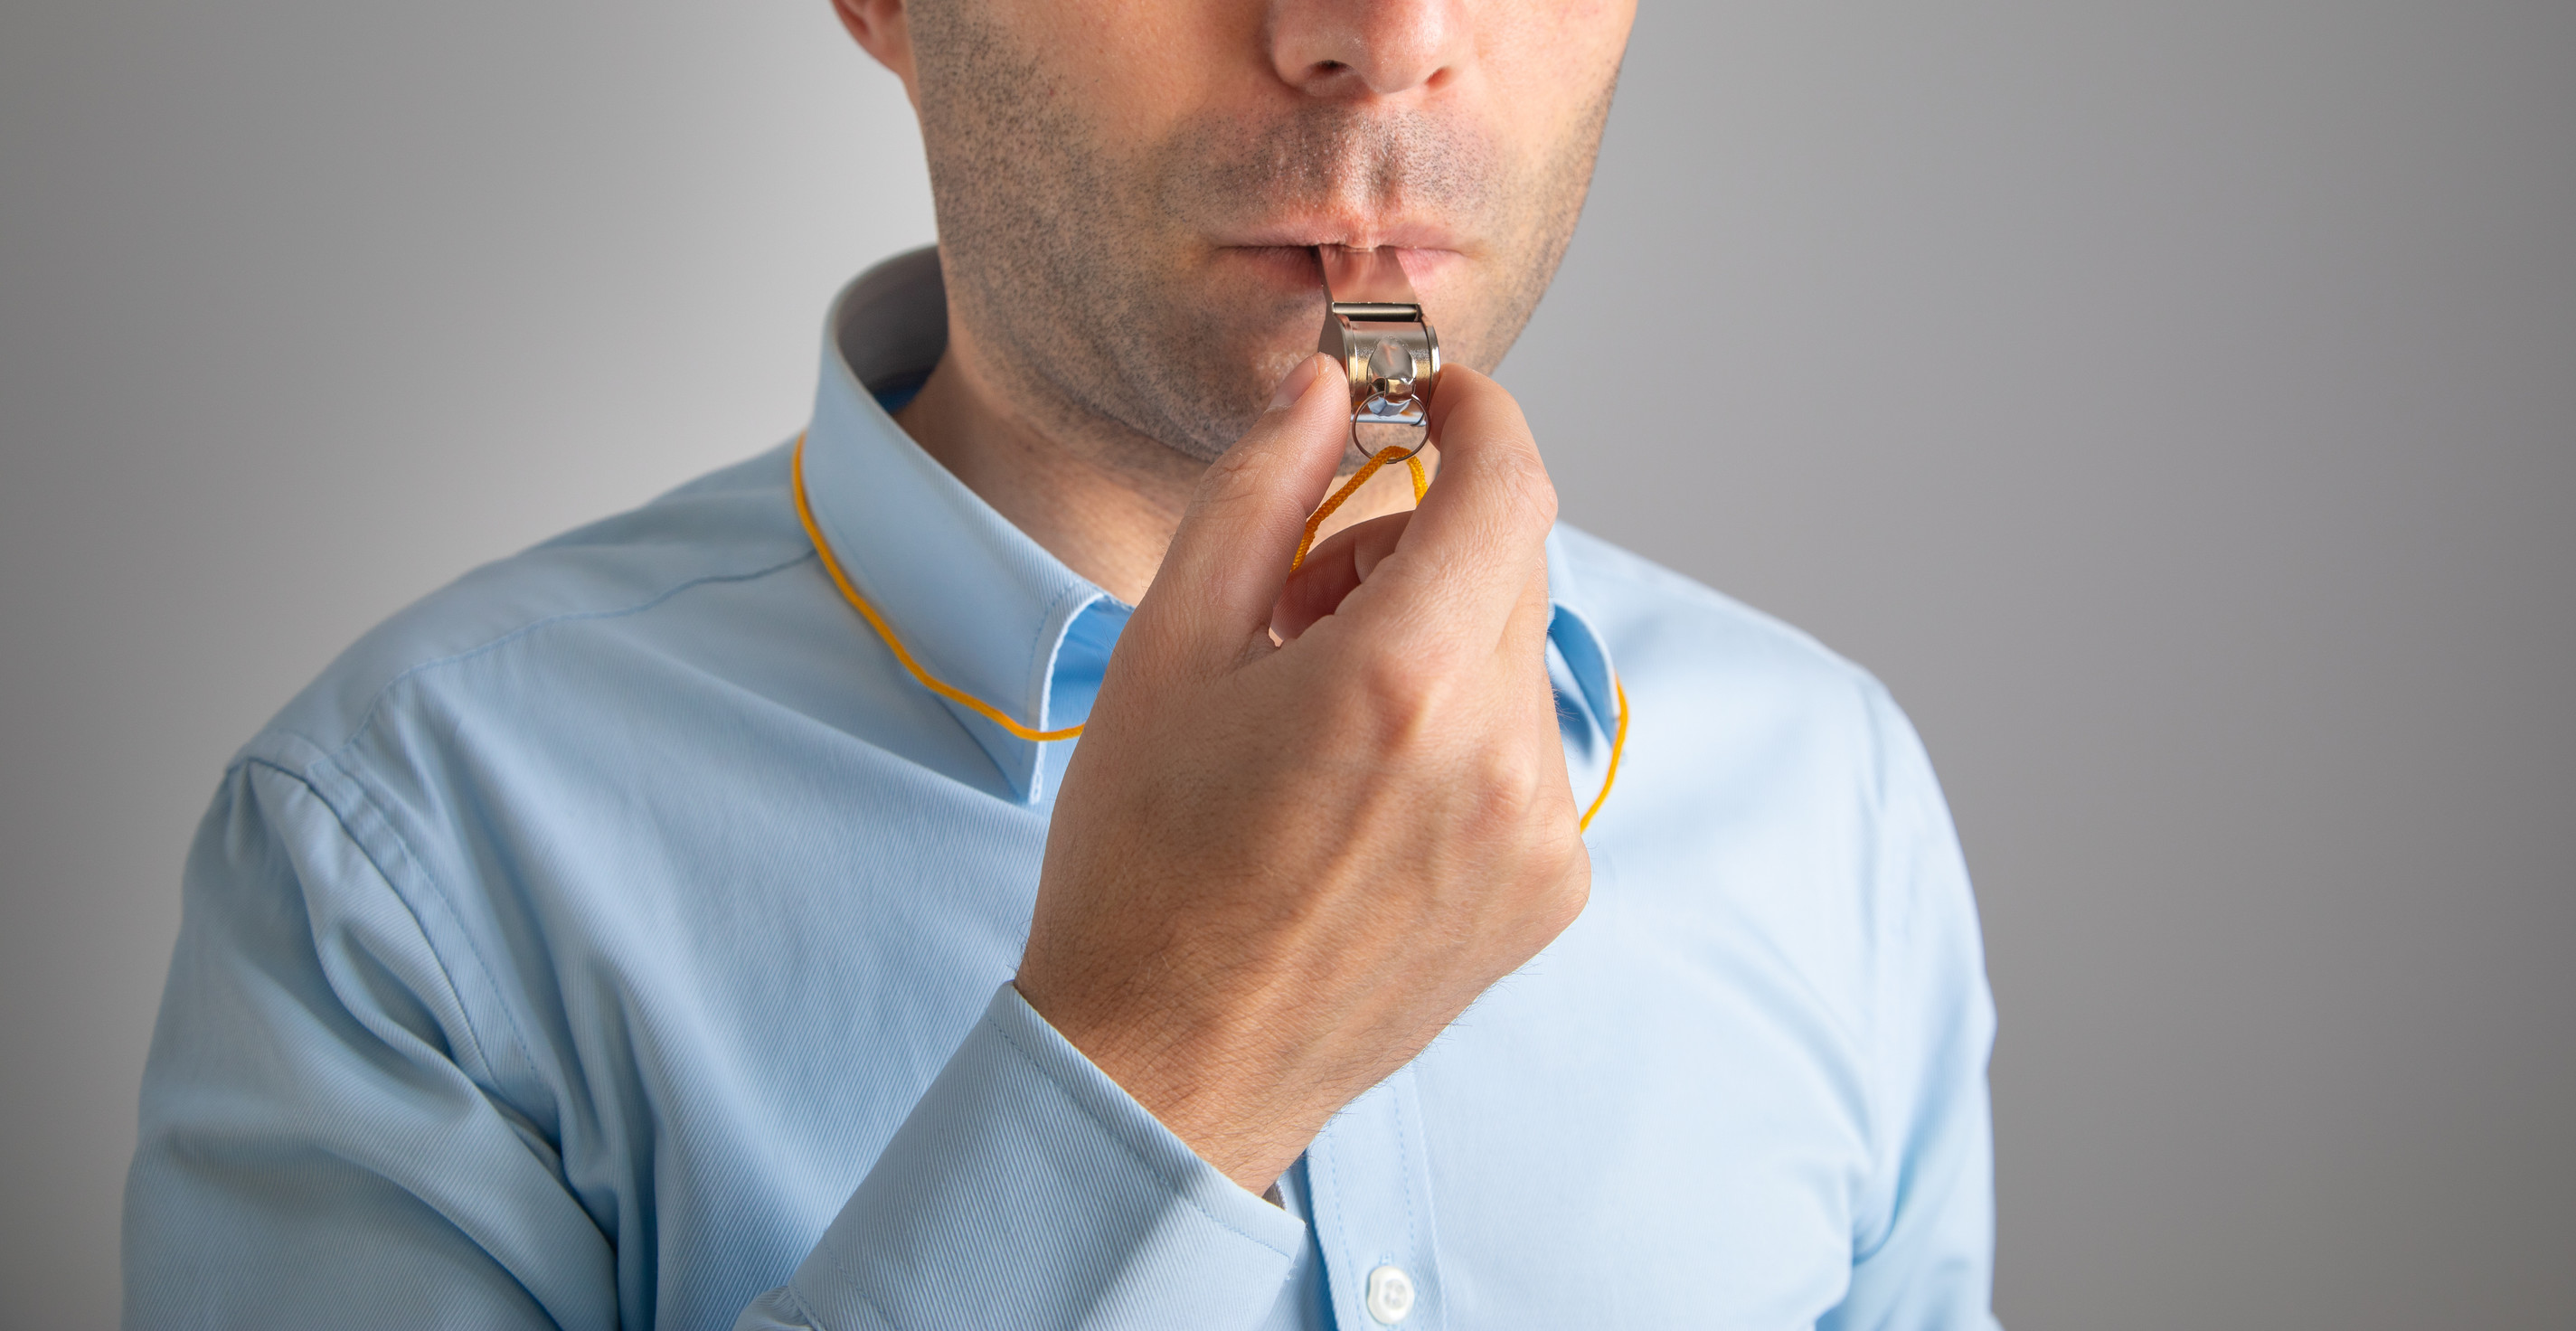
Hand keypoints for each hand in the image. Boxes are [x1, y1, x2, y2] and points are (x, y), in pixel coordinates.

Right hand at [1015, 354, 1588, 1194]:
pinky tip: (1360, 790)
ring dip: (1435, 641)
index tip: (1430, 400)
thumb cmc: (1143, 866)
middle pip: (1509, 565)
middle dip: (1418, 539)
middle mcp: (1499, 758)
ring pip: (1513, 659)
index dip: (1476, 415)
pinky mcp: (1550, 891)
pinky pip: (1524, 751)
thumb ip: (1260, 494)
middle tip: (1303, 593)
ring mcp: (1539, 834)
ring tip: (1318, 712)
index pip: (1508, 484)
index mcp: (1402, 684)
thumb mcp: (1168, 650)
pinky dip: (1459, 731)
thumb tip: (1324, 391)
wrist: (1166, 1066)